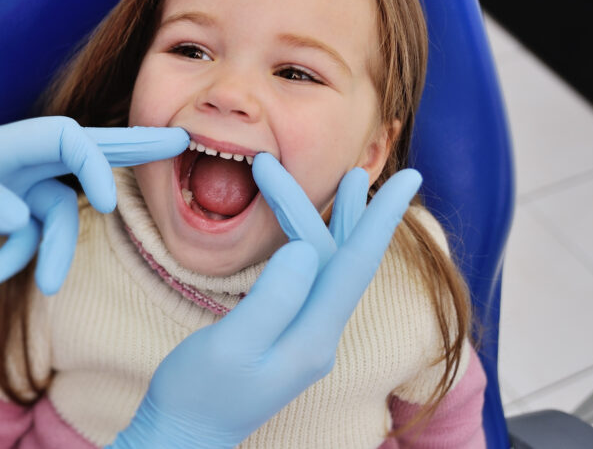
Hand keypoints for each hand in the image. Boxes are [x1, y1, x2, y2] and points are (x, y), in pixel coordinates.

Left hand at [0, 117, 188, 298]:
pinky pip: (33, 234)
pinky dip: (26, 257)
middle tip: (178, 143)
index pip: (64, 138)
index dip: (95, 160)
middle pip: (79, 151)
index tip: (104, 202)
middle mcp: (5, 163)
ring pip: (57, 213)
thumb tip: (20, 217)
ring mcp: (1, 191)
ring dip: (56, 250)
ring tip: (44, 285)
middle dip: (127, 152)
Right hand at [111, 154, 420, 447]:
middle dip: (351, 212)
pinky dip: (312, 245)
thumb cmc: (197, 393)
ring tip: (348, 186)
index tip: (409, 178)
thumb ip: (271, 299)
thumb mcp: (230, 346)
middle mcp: (318, 337)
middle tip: (361, 170)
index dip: (381, 218)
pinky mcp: (287, 337)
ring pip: (329, 268)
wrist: (183, 436)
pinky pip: (311, 281)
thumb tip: (306, 251)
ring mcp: (305, 339)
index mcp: (312, 337)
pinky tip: (307, 231)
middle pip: (343, 260)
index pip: (356, 264)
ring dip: (332, 224)